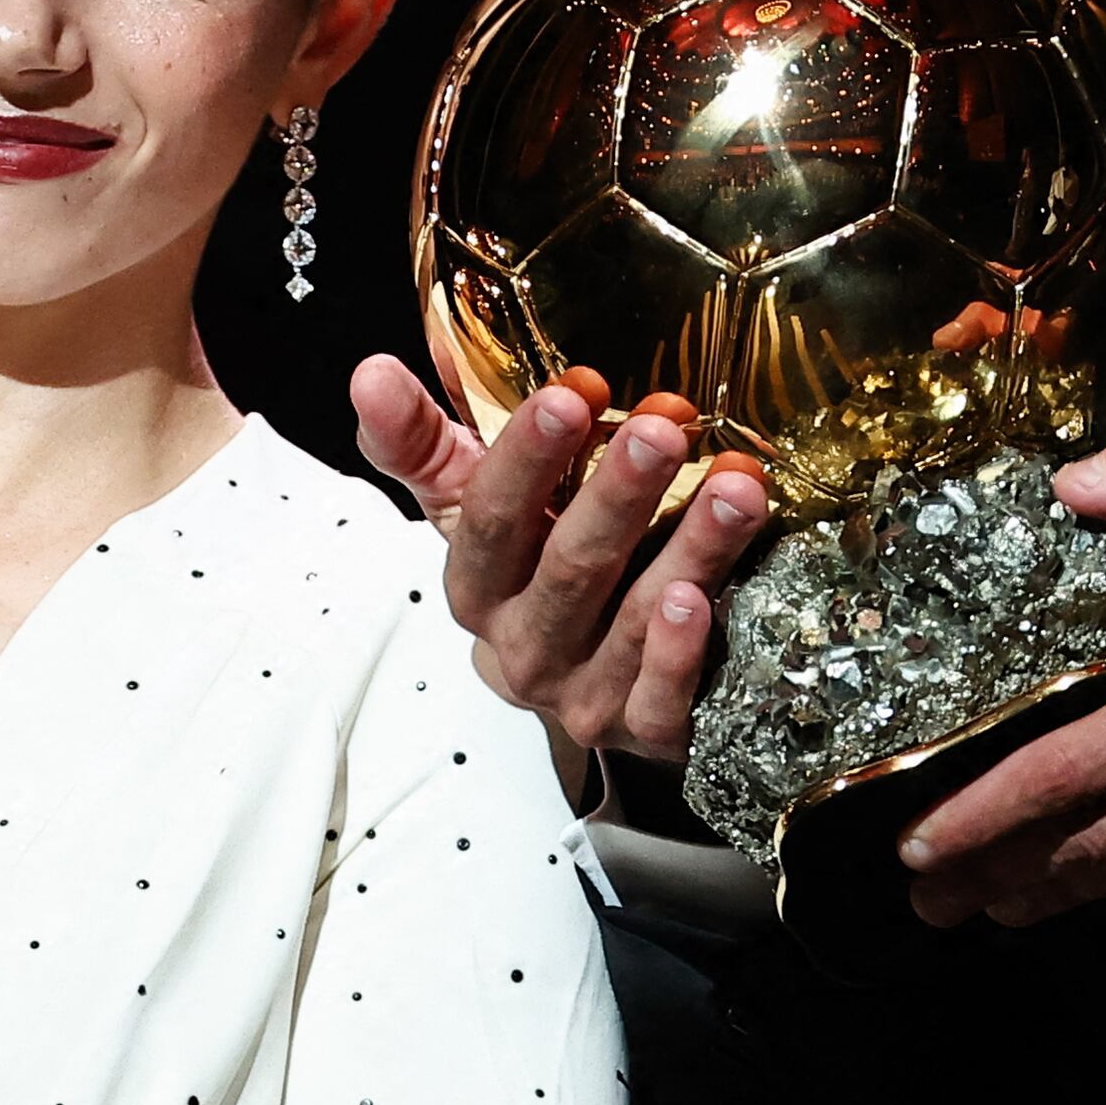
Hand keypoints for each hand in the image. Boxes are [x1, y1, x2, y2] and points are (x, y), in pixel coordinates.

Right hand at [351, 356, 770, 762]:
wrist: (585, 678)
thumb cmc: (533, 567)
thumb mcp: (472, 501)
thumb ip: (422, 439)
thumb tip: (371, 373)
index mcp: (477, 588)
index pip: (490, 520)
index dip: (527, 457)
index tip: (571, 394)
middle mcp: (523, 648)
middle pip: (569, 568)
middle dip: (618, 495)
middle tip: (663, 430)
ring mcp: (584, 694)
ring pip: (631, 623)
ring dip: (688, 550)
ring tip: (734, 488)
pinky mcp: (646, 731)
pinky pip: (661, 699)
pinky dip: (680, 654)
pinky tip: (703, 600)